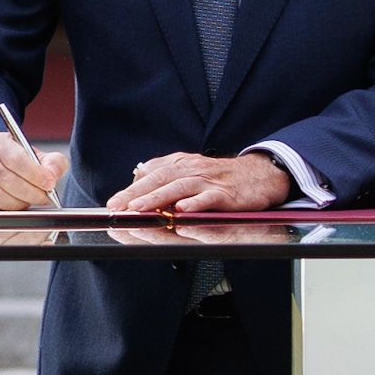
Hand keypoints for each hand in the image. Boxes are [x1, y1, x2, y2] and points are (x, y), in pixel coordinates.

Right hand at [0, 130, 66, 212]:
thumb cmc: (16, 166)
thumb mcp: (38, 159)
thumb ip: (53, 163)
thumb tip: (52, 175)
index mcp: (0, 142)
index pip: (16, 158)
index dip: (34, 174)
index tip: (48, 184)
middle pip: (5, 179)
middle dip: (28, 193)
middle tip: (41, 199)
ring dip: (13, 205)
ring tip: (25, 204)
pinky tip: (3, 209)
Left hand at [109, 151, 298, 216]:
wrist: (261, 175)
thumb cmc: (221, 177)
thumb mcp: (191, 168)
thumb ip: (165, 171)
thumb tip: (137, 173)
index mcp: (181, 164)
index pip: (151, 175)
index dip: (131, 189)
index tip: (113, 203)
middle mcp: (192, 169)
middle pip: (159, 180)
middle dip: (136, 194)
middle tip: (117, 206)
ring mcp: (209, 181)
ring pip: (179, 188)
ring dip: (157, 198)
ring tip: (139, 208)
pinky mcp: (226, 194)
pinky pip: (208, 198)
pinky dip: (195, 204)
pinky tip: (181, 211)